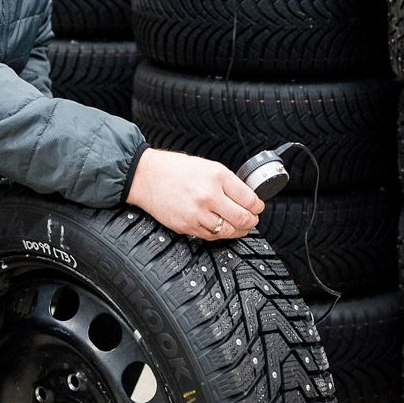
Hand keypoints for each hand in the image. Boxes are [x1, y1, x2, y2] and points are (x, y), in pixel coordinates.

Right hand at [126, 148, 264, 240]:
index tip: (258, 206)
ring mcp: (196, 213)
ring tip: (240, 226)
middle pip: (242, 218)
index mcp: (216, 176)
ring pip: (228, 231)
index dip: (258, 205)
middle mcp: (208, 195)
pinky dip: (220, 234)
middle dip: (252, 221)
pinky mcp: (186, 226)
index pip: (249, 198)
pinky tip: (222, 228)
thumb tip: (245, 196)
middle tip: (253, 219)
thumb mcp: (206, 165)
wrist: (145, 176)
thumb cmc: (173, 168)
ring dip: (239, 230)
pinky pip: (211, 237)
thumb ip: (227, 181)